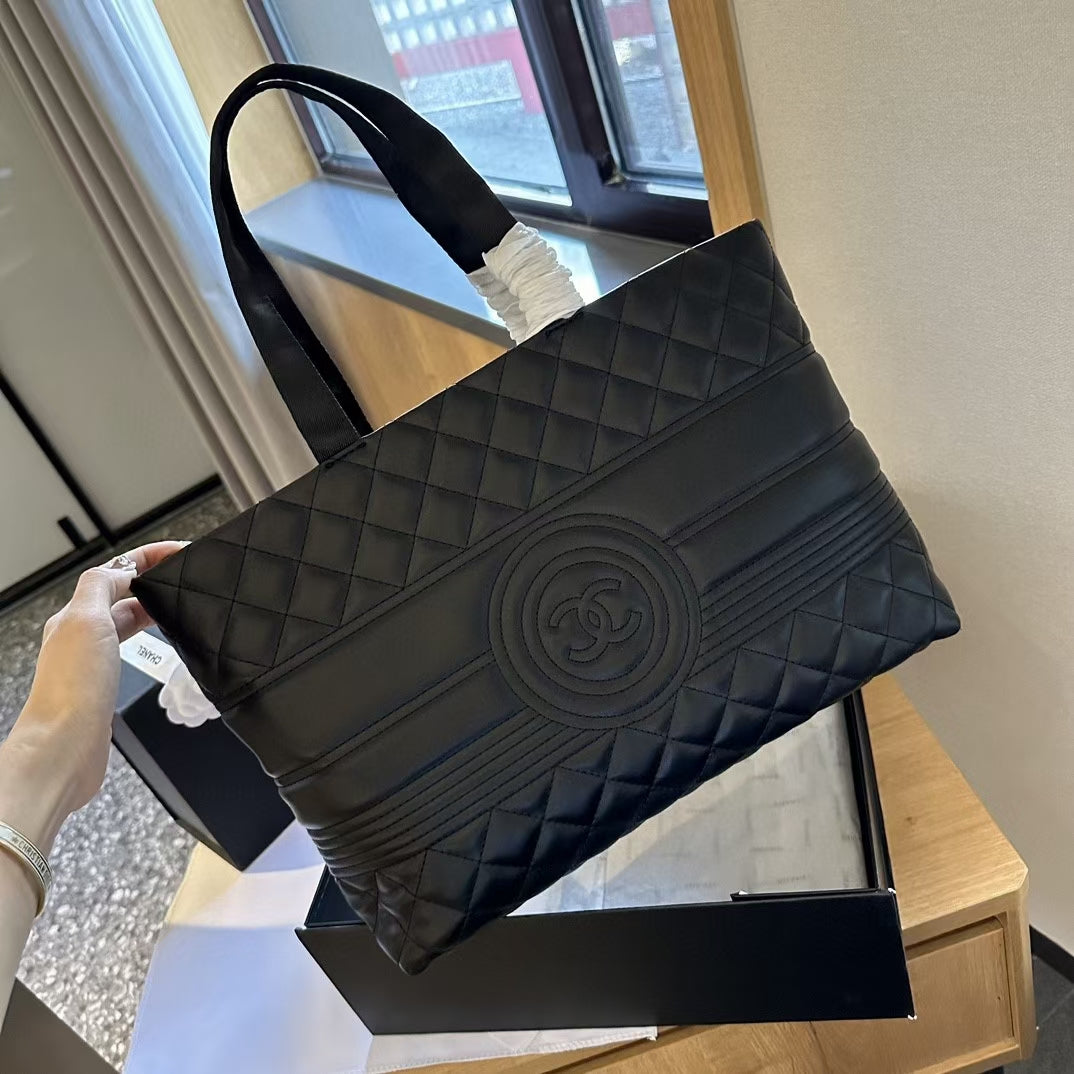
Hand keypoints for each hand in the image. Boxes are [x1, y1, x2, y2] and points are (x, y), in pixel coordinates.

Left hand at [0, 542, 183, 852]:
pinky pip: (128, 650)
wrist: (64, 748)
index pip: (115, 572)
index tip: (179, 551)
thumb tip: (122, 570)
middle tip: (186, 574)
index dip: (148, 557)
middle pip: (120, 594)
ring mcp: (91, 662)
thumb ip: (101, 587)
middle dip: (152, 579)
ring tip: (179, 603)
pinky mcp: (104, 687)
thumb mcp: (86, 620)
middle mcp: (79, 636)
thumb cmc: (74, 689)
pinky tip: (161, 645)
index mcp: (74, 615)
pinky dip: (147, 638)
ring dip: (151, 607)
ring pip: (125, 621)